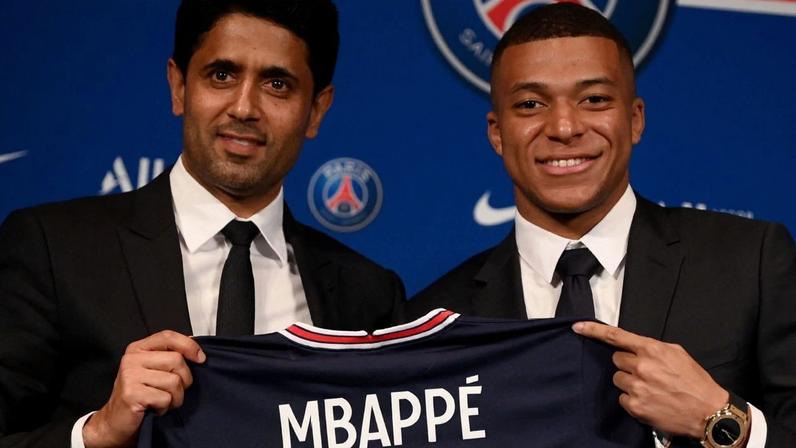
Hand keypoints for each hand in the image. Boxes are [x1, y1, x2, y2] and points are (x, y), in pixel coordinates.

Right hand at [82, 330, 205, 447]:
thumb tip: (195, 347)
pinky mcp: (131, 394)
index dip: (189, 346)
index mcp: (138, 348)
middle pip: (176, 360)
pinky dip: (165, 407)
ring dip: (175, 397)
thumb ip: (170, 355)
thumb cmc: (140, 395)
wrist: (116, 422)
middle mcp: (132, 358)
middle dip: (184, 380)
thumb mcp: (154, 370)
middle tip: (173, 391)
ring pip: (174, 381)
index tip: (201, 359)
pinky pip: (165, 398)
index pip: (168, 336)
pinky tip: (155, 408)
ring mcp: (130, 375)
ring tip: (163, 401)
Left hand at [572, 321, 727, 438]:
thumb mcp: (676, 354)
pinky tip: (649, 401)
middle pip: (617, 360)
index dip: (593, 330)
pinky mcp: (635, 406)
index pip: (615, 336)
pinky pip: (622, 398)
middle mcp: (641, 366)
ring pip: (618, 379)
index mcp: (651, 349)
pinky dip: (632, 400)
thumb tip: (635, 347)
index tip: (576, 327)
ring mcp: (637, 387)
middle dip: (627, 365)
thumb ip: (652, 348)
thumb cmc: (695, 381)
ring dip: (629, 382)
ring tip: (650, 388)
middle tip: (646, 373)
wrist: (709, 412)